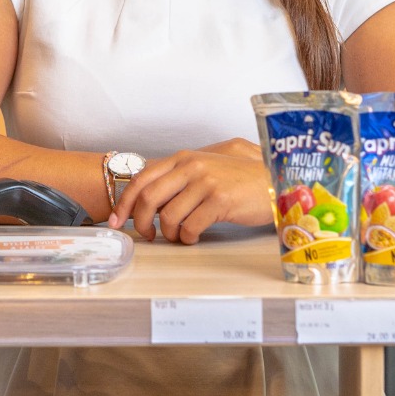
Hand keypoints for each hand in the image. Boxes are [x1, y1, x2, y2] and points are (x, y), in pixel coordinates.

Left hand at [108, 143, 270, 244]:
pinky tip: (195, 237)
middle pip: (147, 198)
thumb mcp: (208, 168)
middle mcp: (191, 166)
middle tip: (147, 235)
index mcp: (184, 157)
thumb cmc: (242, 179)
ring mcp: (205, 182)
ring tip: (181, 236)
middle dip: (140, 222)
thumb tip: (150, 199)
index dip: (124, 202)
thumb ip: (180, 177)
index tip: (116, 220)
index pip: (142, 178)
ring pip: (168, 216)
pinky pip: (190, 227)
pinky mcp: (219, 200)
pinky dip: (188, 238)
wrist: (277, 180)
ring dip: (170, 234)